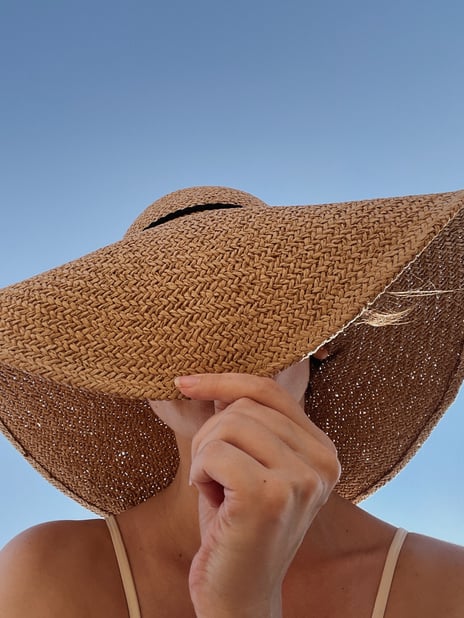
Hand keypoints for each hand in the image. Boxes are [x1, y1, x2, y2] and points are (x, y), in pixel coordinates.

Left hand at [175, 373, 340, 617]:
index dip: (223, 381)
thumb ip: (247, 423)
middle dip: (210, 435)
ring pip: (227, 425)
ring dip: (204, 455)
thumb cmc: (236, 526)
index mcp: (323, 451)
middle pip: (244, 407)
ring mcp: (301, 479)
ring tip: (216, 489)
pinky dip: (199, 473)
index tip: (184, 382)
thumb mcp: (249, 465)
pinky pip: (213, 452)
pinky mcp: (270, 496)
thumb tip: (215, 381)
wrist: (238, 594)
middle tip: (213, 476)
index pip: (270, 391)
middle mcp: (322, 462)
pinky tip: (212, 502)